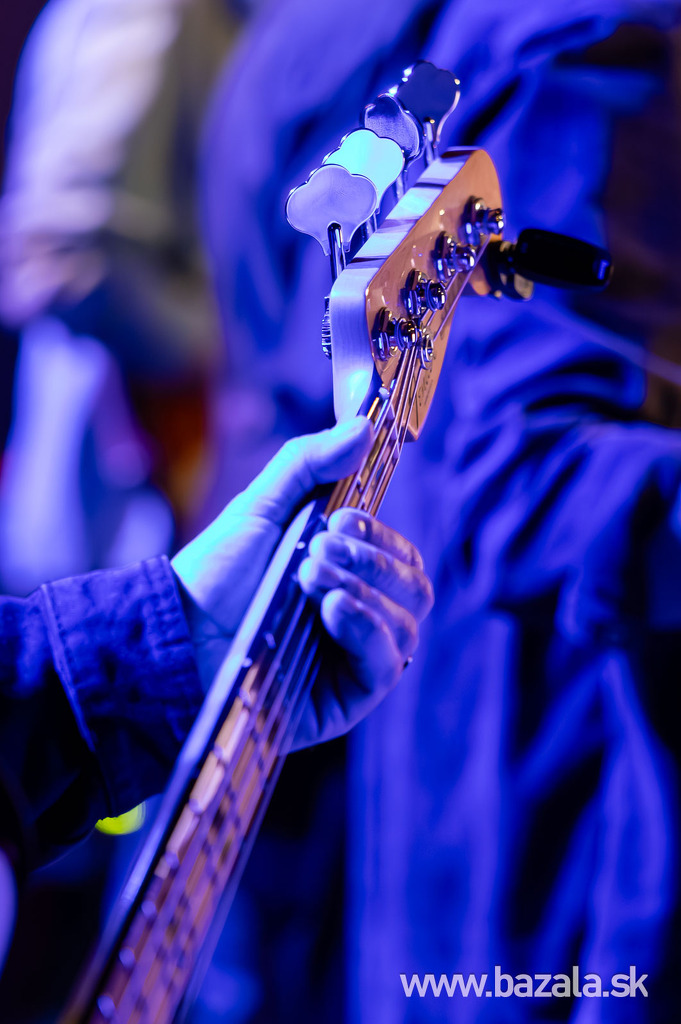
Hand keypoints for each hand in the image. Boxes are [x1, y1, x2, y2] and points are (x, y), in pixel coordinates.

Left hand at [171, 418, 432, 745]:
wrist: (173, 636)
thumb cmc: (214, 574)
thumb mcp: (260, 507)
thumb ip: (310, 463)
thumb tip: (366, 425)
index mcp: (349, 574)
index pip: (400, 554)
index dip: (381, 534)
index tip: (341, 518)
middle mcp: (361, 615)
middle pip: (414, 587)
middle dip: (372, 560)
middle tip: (316, 549)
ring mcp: (356, 658)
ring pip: (407, 623)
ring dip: (365, 589)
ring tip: (309, 576)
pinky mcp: (345, 698)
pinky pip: (387, 664)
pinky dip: (367, 629)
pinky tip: (332, 609)